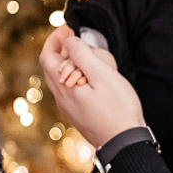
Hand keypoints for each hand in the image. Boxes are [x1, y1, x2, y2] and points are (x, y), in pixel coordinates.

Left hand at [38, 28, 144, 146]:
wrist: (125, 143)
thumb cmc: (118, 108)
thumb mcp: (102, 75)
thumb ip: (83, 55)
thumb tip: (69, 42)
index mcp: (63, 87)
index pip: (48, 56)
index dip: (55, 39)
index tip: (69, 28)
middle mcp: (61, 99)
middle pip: (52, 67)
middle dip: (63, 49)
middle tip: (78, 38)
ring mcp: (68, 109)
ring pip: (61, 79)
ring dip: (70, 63)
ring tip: (88, 56)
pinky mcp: (78, 115)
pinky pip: (69, 89)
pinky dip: (76, 76)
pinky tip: (92, 76)